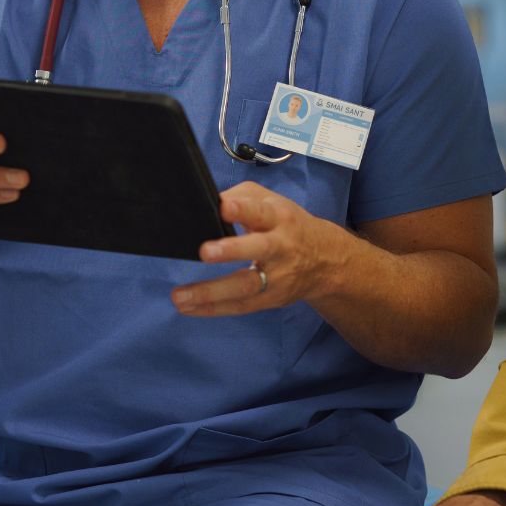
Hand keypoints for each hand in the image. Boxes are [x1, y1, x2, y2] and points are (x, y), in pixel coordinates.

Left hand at [173, 181, 356, 316]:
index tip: (223, 207)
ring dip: (211, 293)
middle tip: (205, 251)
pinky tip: (188, 308)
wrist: (325, 260)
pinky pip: (240, 306)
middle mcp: (281, 247)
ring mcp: (277, 277)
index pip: (261, 211)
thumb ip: (241, 197)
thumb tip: (208, 203)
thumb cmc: (287, 224)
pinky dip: (213, 309)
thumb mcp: (271, 201)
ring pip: (245, 286)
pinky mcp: (270, 298)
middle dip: (232, 250)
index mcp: (279, 218)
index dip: (242, 209)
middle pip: (259, 249)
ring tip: (180, 296)